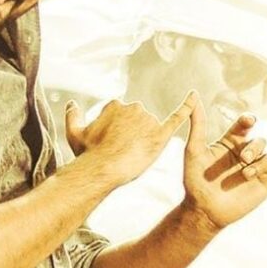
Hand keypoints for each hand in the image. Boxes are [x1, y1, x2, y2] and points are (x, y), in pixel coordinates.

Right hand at [65, 96, 188, 182]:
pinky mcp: (160, 135)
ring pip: (150, 128)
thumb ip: (72, 115)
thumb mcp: (74, 133)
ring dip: (144, 140)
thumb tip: (71, 104)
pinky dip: (187, 108)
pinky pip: (177, 118)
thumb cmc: (88, 153)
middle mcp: (134, 108)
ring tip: (131, 157)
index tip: (111, 143)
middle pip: (137, 120)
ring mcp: (148, 120)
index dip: (116, 131)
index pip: (120, 114)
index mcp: (116, 105)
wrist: (103, 168)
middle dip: (131, 134)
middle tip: (121, 153)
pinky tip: (195, 99)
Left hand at [179, 96, 266, 231]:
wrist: (204, 211)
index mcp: (232, 142)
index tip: (248, 123)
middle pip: (262, 141)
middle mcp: (249, 152)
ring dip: (264, 162)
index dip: (249, 121)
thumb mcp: (194, 149)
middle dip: (254, 149)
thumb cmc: (195, 182)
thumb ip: (198, 123)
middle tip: (242, 162)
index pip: (247, 124)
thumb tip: (193, 95)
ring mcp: (261, 167)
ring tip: (248, 175)